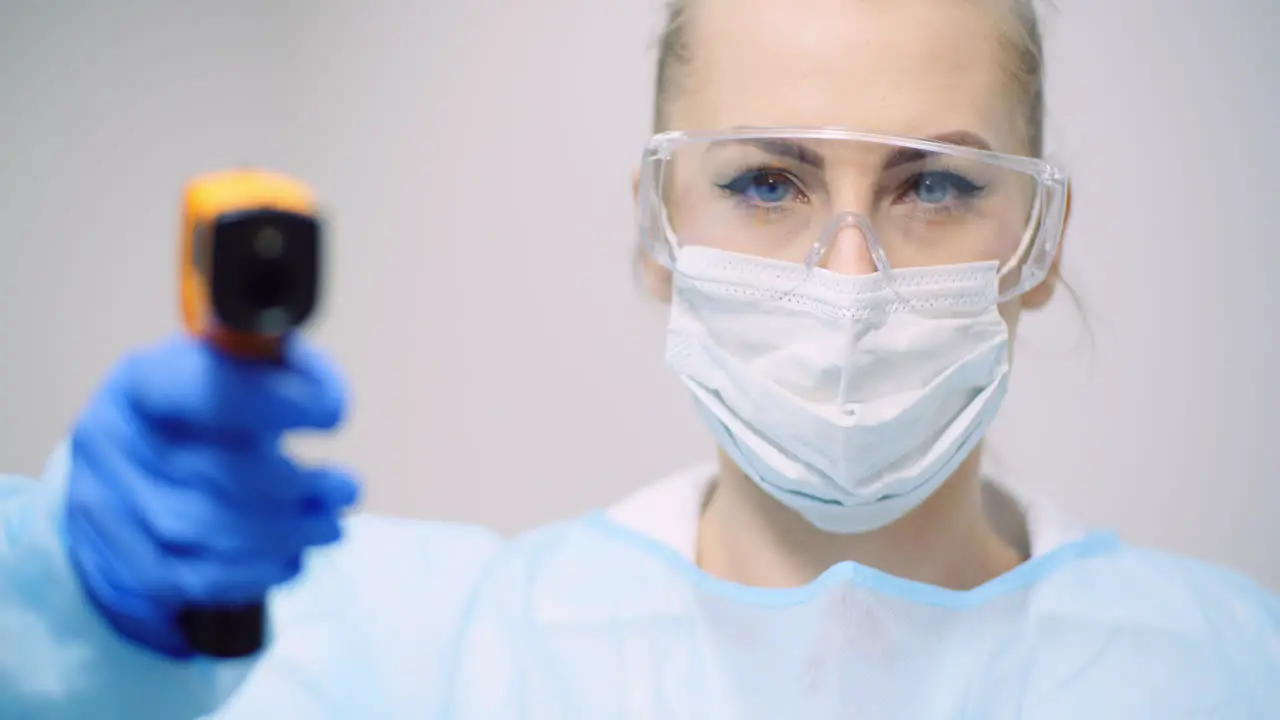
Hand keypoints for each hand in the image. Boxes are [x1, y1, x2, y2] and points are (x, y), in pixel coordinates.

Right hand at [63, 335, 358, 657]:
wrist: (141, 460)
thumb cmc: (210, 407)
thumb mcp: (242, 371)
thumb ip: (285, 375)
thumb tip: (326, 404)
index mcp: (146, 379)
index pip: (206, 389)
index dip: (273, 404)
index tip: (332, 414)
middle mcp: (113, 437)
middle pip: (210, 470)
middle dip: (294, 486)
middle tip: (347, 489)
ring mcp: (105, 502)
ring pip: (202, 530)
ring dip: (282, 534)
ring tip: (329, 526)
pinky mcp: (116, 558)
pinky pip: (189, 578)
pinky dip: (251, 573)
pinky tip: (290, 559)